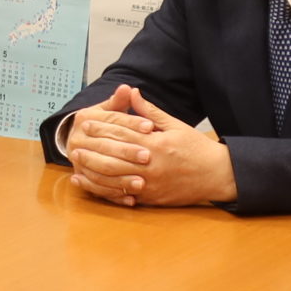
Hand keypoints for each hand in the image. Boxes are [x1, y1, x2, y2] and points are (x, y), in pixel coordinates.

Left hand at [64, 84, 236, 207]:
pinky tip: (91, 184)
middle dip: (91, 151)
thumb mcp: (175, 124)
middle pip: (112, 158)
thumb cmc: (196, 148)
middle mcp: (150, 166)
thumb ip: (149, 111)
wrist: (217, 175)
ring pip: (114, 179)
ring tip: (77, 164)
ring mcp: (150, 184)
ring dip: (92, 171)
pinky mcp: (151, 198)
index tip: (85, 124)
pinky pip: (122, 195)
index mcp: (155, 144)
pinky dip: (104, 190)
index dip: (100, 129)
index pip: (121, 135)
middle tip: (73, 146)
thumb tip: (132, 92)